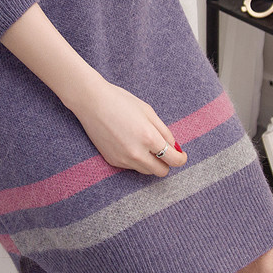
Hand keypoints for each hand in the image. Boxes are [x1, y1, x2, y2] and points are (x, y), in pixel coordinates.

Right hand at [70, 78, 186, 176]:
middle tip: (162, 150)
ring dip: (150, 162)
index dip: (181, 158)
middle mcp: (136, 153)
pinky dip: (134, 159)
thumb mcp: (148, 111)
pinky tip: (127, 142)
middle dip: (166, 162)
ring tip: (143, 144)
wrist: (91, 101)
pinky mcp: (112, 161)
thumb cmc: (120, 101)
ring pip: (146, 170)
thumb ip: (164, 132)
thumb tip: (175, 148)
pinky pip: (131, 166)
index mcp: (149, 138)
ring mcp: (123, 159)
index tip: (181, 155)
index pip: (173, 160)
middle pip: (161, 171)